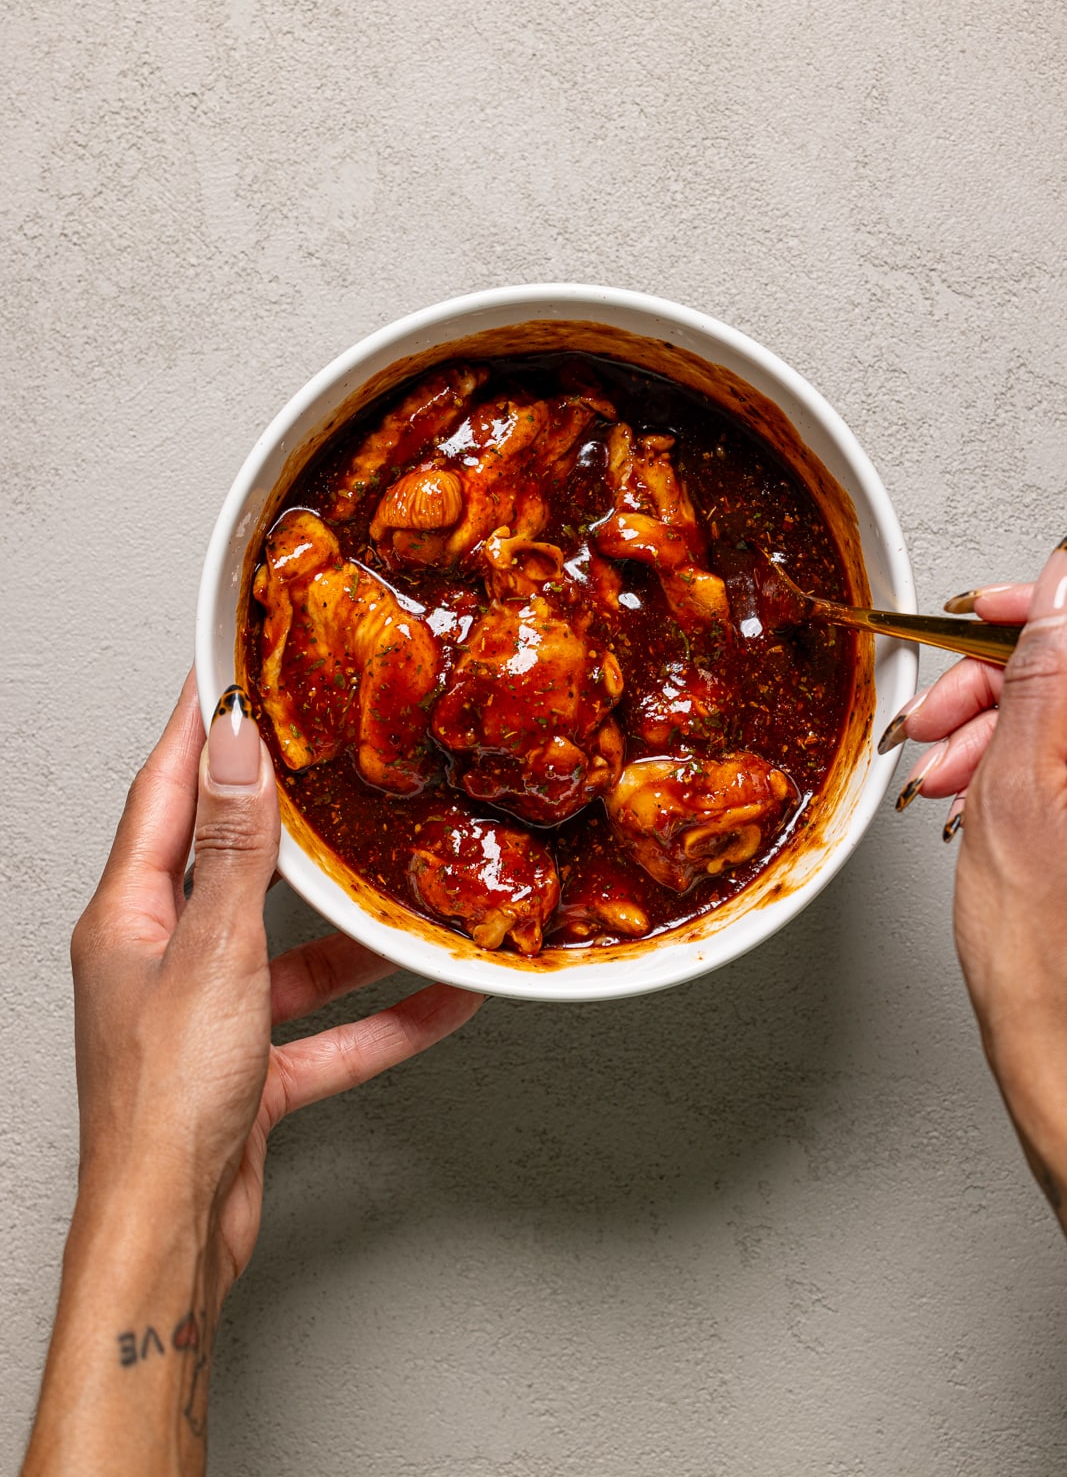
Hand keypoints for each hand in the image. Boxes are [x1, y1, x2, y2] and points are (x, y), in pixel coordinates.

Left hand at [23, 673, 481, 1474]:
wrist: (169, 1235)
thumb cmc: (160, 1105)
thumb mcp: (213, 954)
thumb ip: (235, 852)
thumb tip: (235, 749)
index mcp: (130, 916)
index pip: (164, 791)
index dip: (197, 728)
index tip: (226, 669)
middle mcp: (163, 957)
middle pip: (233, 865)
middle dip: (288, 820)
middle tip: (334, 760)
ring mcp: (207, 1015)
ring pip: (294, 952)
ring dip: (356, 933)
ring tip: (413, 888)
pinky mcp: (248, 1070)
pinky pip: (328, 1031)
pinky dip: (382, 1017)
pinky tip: (443, 1000)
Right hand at [898, 542, 1066, 1228]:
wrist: (1060, 1039)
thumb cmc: (1040, 947)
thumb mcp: (1019, 787)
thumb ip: (1047, 672)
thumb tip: (1063, 578)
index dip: (1027, 609)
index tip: (977, 620)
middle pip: (1065, 667)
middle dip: (994, 679)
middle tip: (939, 719)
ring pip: (1055, 711)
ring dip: (990, 724)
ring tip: (943, 769)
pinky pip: (1054, 754)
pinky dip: (1006, 759)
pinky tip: (970, 786)